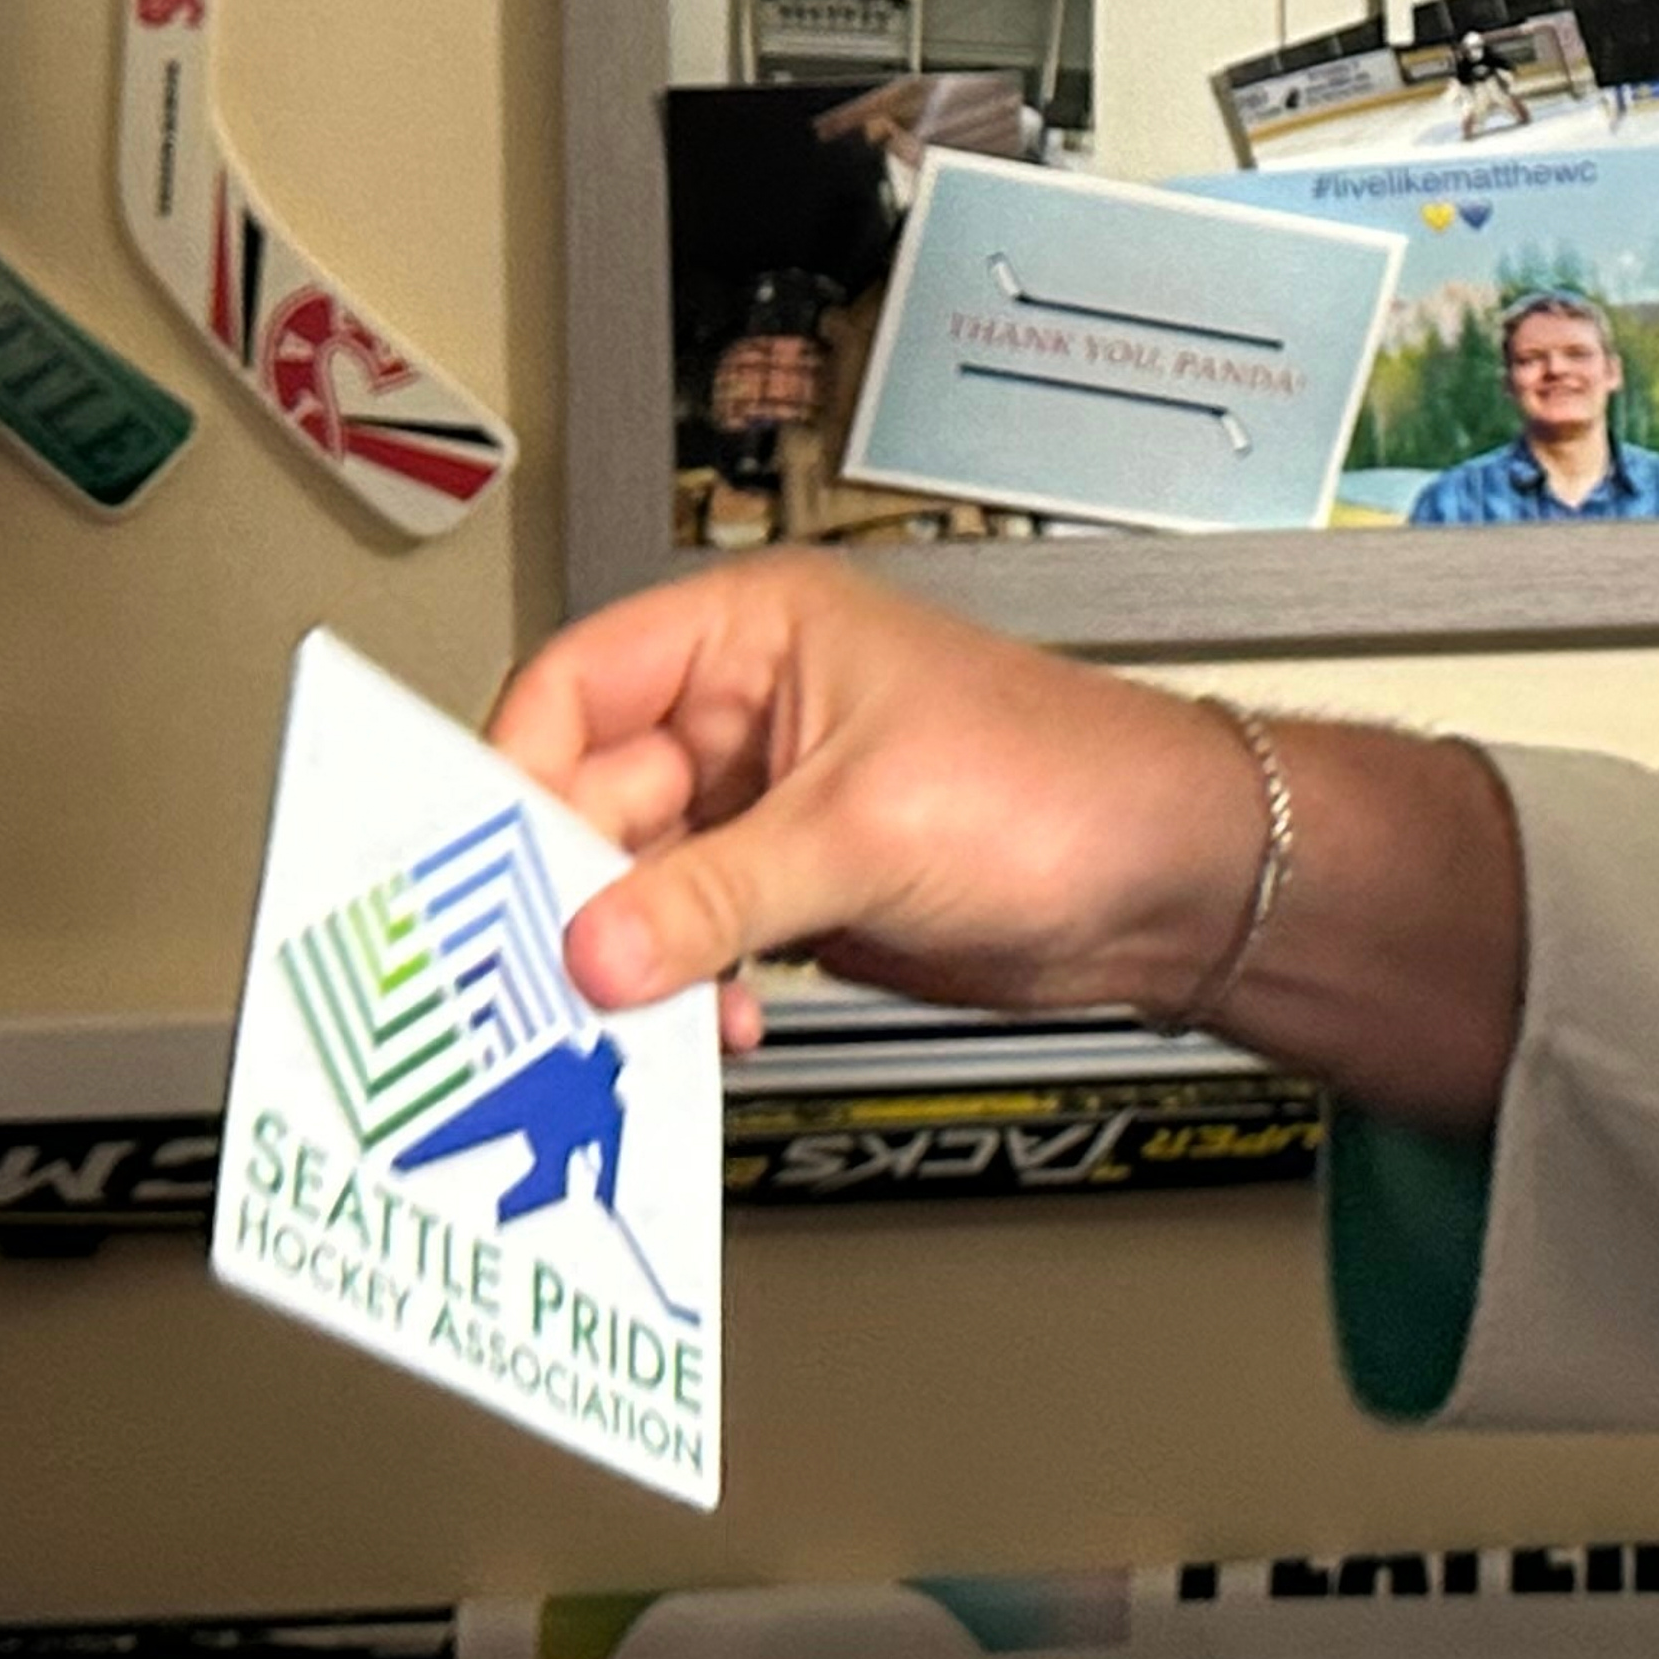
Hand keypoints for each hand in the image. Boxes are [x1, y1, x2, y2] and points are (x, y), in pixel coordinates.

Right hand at [487, 550, 1263, 1053]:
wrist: (1170, 880)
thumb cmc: (1070, 786)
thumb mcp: (865, 831)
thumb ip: (714, 895)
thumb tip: (591, 943)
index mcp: (755, 635)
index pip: (574, 686)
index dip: (518, 776)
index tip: (487, 872)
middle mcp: (748, 712)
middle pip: (588, 797)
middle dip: (576, 888)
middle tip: (556, 969)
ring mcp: (769, 804)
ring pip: (633, 882)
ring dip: (633, 955)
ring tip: (638, 1011)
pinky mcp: (794, 888)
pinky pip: (689, 939)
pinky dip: (686, 988)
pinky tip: (716, 1023)